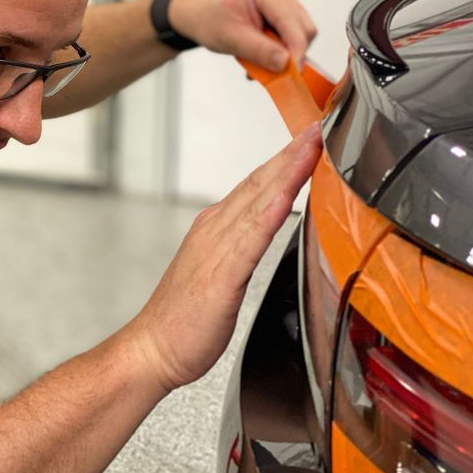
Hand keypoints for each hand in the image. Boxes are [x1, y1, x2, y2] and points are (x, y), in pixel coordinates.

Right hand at [129, 122, 321, 389]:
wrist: (152, 347)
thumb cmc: (184, 318)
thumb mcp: (220, 271)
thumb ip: (243, 244)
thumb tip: (268, 225)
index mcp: (217, 228)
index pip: (258, 184)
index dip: (287, 158)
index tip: (313, 136)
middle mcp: (216, 230)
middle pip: (260, 182)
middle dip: (292, 152)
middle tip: (320, 125)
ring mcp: (217, 250)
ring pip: (257, 201)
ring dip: (286, 171)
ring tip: (311, 146)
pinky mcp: (221, 277)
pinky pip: (248, 241)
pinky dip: (266, 215)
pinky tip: (283, 197)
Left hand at [167, 0, 316, 70]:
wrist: (197, 14)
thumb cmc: (208, 19)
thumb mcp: (231, 39)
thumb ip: (260, 51)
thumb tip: (286, 63)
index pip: (292, 22)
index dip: (296, 50)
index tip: (292, 73)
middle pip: (303, 28)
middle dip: (292, 53)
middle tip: (275, 73)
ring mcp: (282, 1)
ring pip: (300, 34)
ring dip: (285, 54)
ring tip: (260, 65)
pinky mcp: (281, 13)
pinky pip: (291, 36)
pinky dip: (280, 51)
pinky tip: (262, 58)